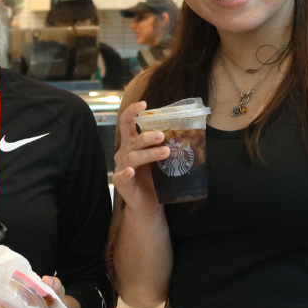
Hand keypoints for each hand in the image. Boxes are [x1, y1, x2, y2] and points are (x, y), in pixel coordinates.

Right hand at [112, 101, 169, 216]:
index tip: (144, 104)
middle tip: (162, 135)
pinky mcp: (121, 183)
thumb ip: (164, 145)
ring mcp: (121, 167)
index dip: (132, 112)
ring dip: (148, 153)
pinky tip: (132, 171)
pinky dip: (125, 173)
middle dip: (147, 136)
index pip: (126, 123)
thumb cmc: (153, 177)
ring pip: (132, 157)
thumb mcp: (159, 158)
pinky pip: (121, 176)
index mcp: (131, 143)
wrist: (147, 202)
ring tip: (165, 152)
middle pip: (133, 140)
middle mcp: (124, 152)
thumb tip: (187, 130)